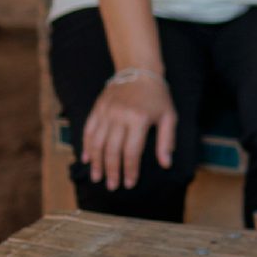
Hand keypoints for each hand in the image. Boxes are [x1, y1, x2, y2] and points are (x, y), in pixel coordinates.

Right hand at [81, 69, 175, 192]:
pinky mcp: (98, 108)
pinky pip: (89, 129)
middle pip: (112, 150)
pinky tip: (86, 159)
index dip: (130, 170)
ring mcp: (106, 112)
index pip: (132, 151)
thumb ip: (167, 141)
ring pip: (98, 142)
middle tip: (112, 186)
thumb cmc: (157, 96)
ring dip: (97, 162)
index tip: (129, 184)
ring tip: (97, 177)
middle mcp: (120, 116)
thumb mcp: (169, 116)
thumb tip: (166, 164)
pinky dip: (86, 146)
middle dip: (112, 171)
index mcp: (139, 120)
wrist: (139, 70)